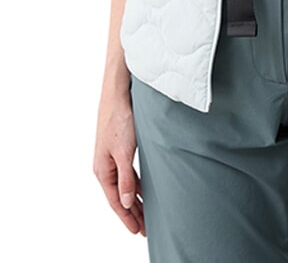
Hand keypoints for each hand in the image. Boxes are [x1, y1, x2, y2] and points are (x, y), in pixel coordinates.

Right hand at [93, 92, 145, 235]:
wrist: (118, 94)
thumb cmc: (120, 119)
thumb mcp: (125, 152)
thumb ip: (126, 179)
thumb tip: (126, 203)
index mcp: (102, 170)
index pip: (116, 201)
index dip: (127, 218)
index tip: (137, 232)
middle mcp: (105, 166)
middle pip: (120, 196)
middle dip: (133, 213)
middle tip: (145, 230)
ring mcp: (113, 158)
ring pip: (126, 185)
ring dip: (137, 200)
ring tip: (147, 215)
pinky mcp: (121, 148)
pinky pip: (129, 174)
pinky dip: (138, 185)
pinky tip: (146, 190)